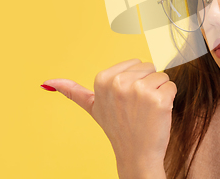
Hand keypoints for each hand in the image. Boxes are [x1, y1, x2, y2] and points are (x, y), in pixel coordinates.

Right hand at [41, 59, 175, 178]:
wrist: (136, 155)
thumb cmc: (117, 128)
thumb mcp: (93, 108)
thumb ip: (73, 92)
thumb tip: (47, 82)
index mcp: (103, 79)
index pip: (136, 63)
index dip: (135, 81)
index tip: (125, 101)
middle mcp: (119, 82)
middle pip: (150, 67)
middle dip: (147, 85)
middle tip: (137, 108)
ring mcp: (139, 91)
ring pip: (162, 77)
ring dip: (159, 93)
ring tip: (146, 111)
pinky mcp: (159, 99)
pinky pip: (172, 87)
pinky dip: (169, 100)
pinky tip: (157, 115)